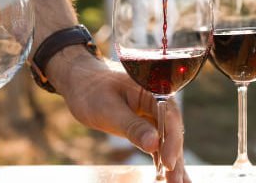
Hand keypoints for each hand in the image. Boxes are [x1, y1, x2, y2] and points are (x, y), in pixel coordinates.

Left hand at [53, 56, 190, 182]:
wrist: (80, 82)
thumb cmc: (91, 90)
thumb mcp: (109, 109)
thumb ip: (133, 126)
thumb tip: (154, 145)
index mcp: (153, 88)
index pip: (169, 117)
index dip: (172, 142)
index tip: (169, 164)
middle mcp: (158, 100)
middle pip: (172, 131)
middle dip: (175, 157)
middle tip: (175, 182)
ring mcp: (154, 113)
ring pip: (167, 139)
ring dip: (172, 162)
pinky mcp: (147, 124)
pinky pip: (158, 142)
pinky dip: (162, 159)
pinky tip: (169, 176)